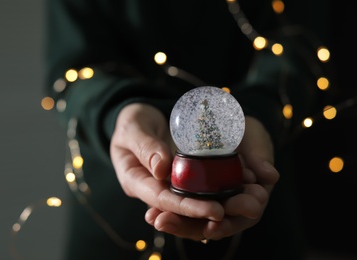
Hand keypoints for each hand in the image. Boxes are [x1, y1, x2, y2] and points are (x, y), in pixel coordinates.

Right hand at [110, 104, 278, 240]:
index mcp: (135, 180)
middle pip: (181, 209)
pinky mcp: (182, 175)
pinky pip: (201, 186)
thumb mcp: (133, 127)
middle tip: (240, 211)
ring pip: (194, 200)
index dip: (188, 208)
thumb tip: (162, 169)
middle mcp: (153, 187)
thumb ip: (145, 145)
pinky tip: (241, 186)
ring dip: (220, 203)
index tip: (214, 210)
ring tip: (247, 202)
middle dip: (209, 214)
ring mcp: (169, 183)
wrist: (139, 118)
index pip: (162, 200)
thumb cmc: (131, 121)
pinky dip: (220, 187)